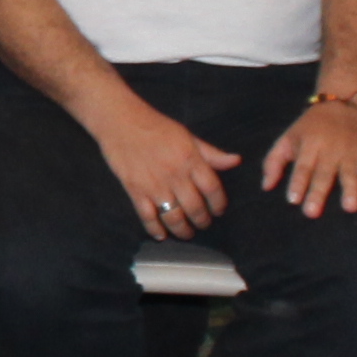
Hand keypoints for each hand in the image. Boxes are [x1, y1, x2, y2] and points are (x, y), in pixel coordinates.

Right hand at [98, 96, 240, 241]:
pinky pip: (147, 216)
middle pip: (195, 207)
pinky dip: (155, 229)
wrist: (120, 121)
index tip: (219, 210)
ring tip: (186, 233)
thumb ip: (211, 153)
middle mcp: (175, 175)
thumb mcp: (188, 136)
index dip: (219, 203)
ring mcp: (154, 184)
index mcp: (190, 159)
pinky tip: (161, 235)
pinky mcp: (135, 190)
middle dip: (202, 221)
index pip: (212, 188)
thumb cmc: (156, 126)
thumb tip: (236, 161)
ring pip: (173, 216)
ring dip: (182, 230)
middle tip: (203, 224)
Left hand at [260, 94, 356, 218]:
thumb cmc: (309, 128)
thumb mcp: (288, 138)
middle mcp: (330, 151)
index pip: (302, 166)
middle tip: (312, 212)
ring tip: (350, 208)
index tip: (292, 200)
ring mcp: (350, 154)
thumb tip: (266, 187)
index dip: (297, 182)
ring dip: (351, 190)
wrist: (341, 104)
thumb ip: (274, 161)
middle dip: (318, 193)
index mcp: (309, 146)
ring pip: (350, 174)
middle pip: (323, 174)